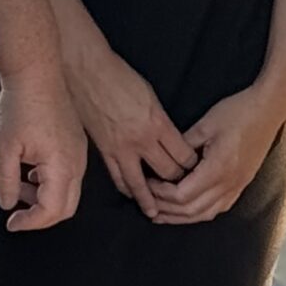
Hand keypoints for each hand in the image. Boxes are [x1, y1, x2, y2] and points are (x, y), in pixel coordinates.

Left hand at [0, 66, 85, 230]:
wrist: (37, 72)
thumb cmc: (23, 104)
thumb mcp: (5, 147)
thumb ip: (6, 182)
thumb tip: (8, 202)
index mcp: (62, 166)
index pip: (51, 211)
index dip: (30, 223)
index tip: (12, 222)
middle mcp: (77, 162)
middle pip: (67, 207)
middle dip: (40, 216)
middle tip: (18, 214)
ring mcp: (79, 152)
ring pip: (68, 191)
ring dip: (44, 197)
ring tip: (19, 186)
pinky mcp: (76, 143)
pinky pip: (69, 173)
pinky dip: (50, 181)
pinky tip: (30, 170)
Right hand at [71, 46, 196, 220]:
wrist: (88, 72)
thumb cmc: (120, 77)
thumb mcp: (151, 96)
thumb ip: (161, 121)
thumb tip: (170, 138)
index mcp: (157, 124)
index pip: (183, 155)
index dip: (192, 166)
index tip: (197, 171)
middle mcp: (141, 141)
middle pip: (167, 173)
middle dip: (178, 183)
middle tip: (184, 191)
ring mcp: (121, 149)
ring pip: (140, 184)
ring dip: (151, 199)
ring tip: (157, 212)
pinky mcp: (104, 151)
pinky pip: (118, 178)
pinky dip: (127, 189)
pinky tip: (132, 195)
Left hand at [146, 83, 285, 225]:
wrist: (269, 108)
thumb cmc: (239, 111)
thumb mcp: (206, 124)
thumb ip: (184, 145)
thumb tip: (165, 159)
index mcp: (218, 168)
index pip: (182, 195)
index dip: (161, 194)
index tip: (147, 185)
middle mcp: (229, 183)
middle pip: (191, 211)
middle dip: (166, 210)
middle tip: (147, 204)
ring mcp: (238, 186)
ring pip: (204, 214)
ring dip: (181, 217)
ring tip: (162, 214)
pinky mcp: (242, 183)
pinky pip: (218, 208)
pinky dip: (199, 213)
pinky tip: (187, 210)